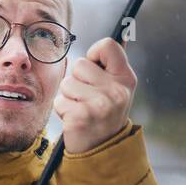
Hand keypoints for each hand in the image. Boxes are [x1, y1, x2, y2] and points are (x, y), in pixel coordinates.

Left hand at [53, 37, 136, 153]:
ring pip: (67, 83)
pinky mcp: (82, 117)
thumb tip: (124, 34)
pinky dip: (62, 110)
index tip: (96, 69)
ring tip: (81, 109)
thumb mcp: (116, 88)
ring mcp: (100, 105)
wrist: (101, 149)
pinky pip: (59, 100)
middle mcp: (116, 91)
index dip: (94, 54)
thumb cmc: (103, 113)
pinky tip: (75, 120)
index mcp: (126, 79)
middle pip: (80, 64)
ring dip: (68, 96)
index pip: (107, 45)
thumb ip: (113, 64)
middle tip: (88, 99)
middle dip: (78, 81)